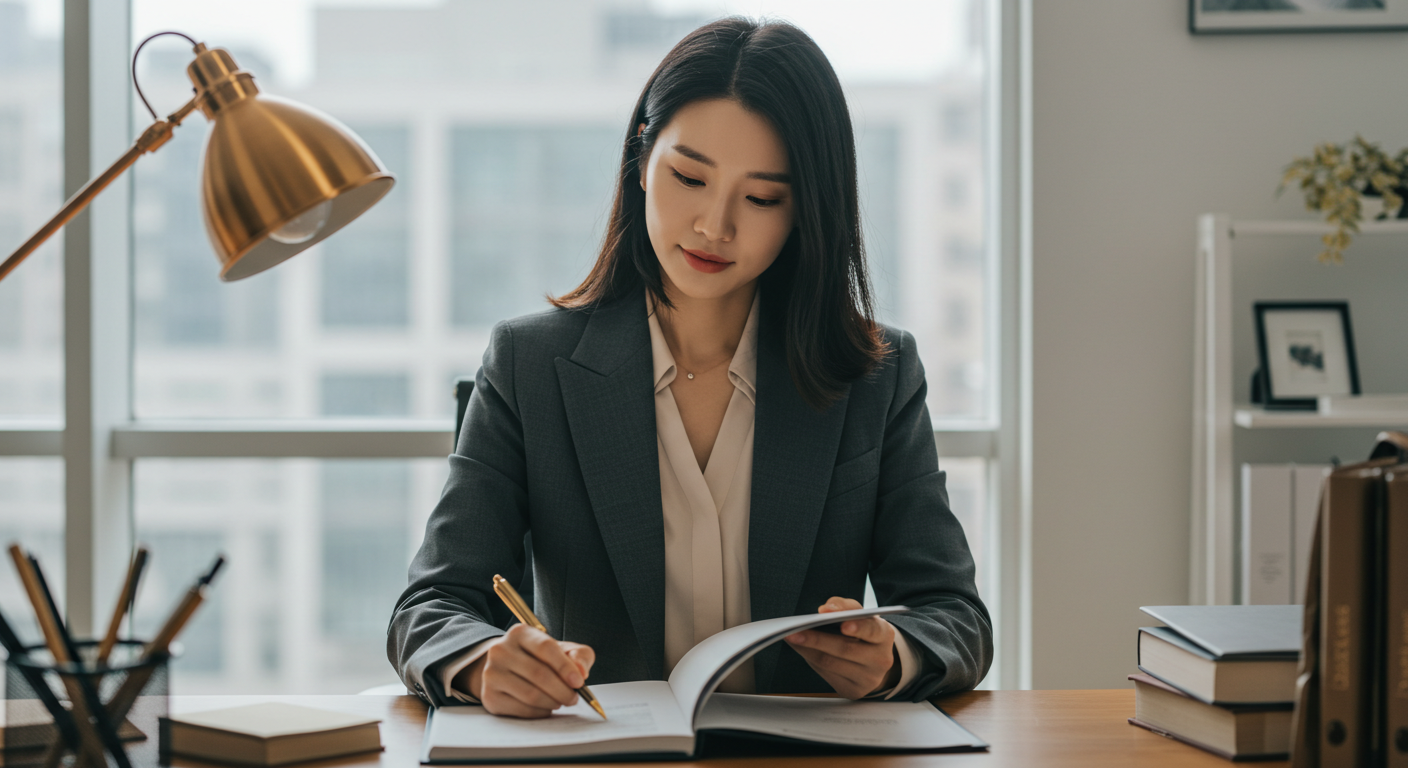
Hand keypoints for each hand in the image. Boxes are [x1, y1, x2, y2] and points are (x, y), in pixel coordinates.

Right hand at [455, 624, 595, 717]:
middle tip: (573, 698)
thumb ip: (579, 655)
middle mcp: (500, 650)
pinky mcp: (489, 697)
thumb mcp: (562, 650)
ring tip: (561, 701)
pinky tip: (546, 707)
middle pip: (538, 673)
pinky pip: (521, 710)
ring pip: (530, 694)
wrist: (507, 670)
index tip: (579, 682)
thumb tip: (581, 672)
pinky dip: (540, 712)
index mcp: (520, 633)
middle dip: (562, 690)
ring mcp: (491, 674)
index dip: (565, 667)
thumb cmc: (541, 659)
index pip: (545, 647)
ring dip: (553, 702)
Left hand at [783, 596, 899, 698]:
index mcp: (884, 635)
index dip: (858, 627)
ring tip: (791, 638)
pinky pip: (827, 675)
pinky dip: (811, 660)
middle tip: (796, 630)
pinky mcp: (854, 690)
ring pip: (832, 663)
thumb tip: (825, 610)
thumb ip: (844, 606)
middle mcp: (880, 659)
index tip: (843, 624)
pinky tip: (800, 649)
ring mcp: (868, 678)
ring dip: (808, 649)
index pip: (872, 630)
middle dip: (818, 639)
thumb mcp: (860, 615)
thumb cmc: (863, 632)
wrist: (874, 662)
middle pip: (845, 649)